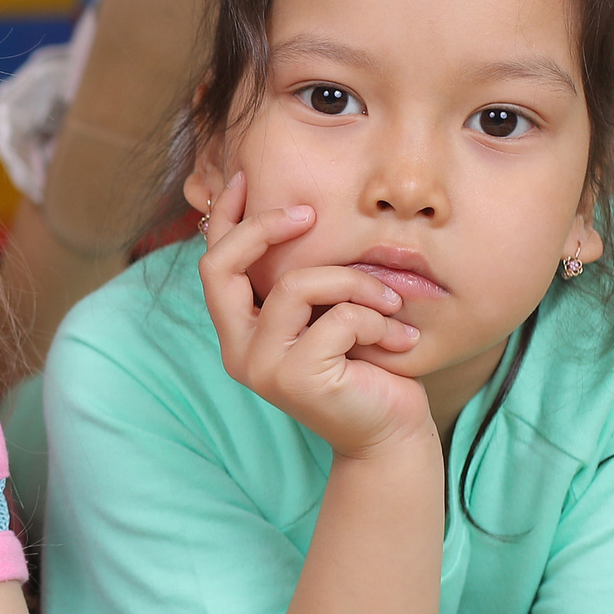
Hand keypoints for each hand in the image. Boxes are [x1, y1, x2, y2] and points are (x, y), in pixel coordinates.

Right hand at [196, 172, 430, 458]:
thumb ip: (308, 283)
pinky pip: (338, 318)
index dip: (227, 219)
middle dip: (263, 228)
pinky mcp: (295, 378)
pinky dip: (377, 320)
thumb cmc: (366, 369)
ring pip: (296, 285)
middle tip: (308, 214)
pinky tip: (399, 339)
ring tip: (392, 303)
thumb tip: (305, 215)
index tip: (248, 179)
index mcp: (241, 332)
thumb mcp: (330, 315)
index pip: (215, 265)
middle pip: (222, 266)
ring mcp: (262, 366)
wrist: (390, 434)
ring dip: (356, 284)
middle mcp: (239, 350)